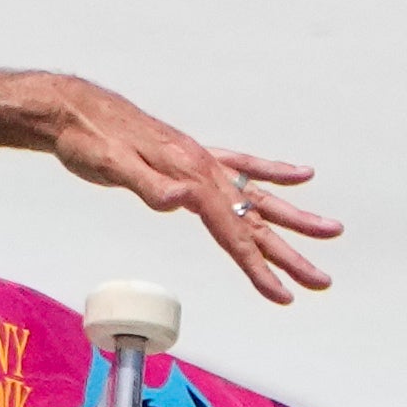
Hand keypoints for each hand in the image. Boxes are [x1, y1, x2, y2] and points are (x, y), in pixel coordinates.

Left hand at [34, 77, 342, 304]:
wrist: (75, 111)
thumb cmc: (90, 141)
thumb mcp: (111, 167)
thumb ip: (148, 185)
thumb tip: (181, 200)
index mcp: (190, 177)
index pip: (233, 231)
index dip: (258, 266)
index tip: (282, 294)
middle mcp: (204, 170)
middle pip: (255, 220)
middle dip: (289, 254)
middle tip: (322, 280)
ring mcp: (202, 162)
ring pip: (258, 196)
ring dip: (294, 218)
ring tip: (331, 230)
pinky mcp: (193, 157)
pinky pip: (243, 167)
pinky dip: (273, 173)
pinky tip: (301, 176)